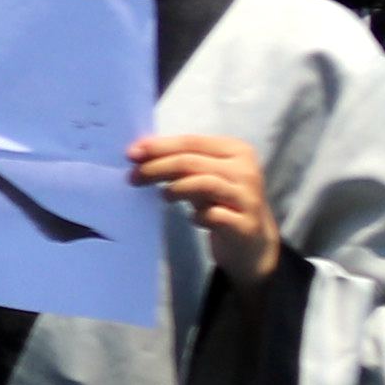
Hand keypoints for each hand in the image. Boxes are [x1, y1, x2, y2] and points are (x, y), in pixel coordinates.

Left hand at [129, 126, 277, 279]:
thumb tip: (140, 154)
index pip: (191, 142)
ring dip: (175, 189)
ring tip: (162, 196)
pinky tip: (192, 219)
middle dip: (157, 168)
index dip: (159, 146)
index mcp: (236, 150)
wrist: (252, 242)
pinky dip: (197, 216)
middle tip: (132, 177)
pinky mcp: (245, 224)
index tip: (131, 153)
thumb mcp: (204, 178)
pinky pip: (214, 215)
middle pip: (192, 162)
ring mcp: (247, 197)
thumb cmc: (221, 203)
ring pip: (204, 183)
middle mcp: (246, 169)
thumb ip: (181, 165)